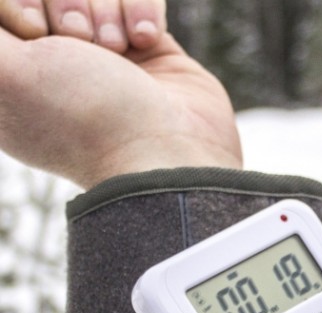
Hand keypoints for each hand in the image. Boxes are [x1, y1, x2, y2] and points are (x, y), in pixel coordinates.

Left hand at [0, 3, 242, 187]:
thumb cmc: (86, 116)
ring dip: (105, 9)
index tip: (32, 29)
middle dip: (64, 2)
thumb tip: (6, 14)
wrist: (167, 151)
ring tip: (117, 49)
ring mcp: (103, 55)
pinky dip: (141, 11)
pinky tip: (144, 41)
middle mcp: (56, 62)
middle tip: (81, 40)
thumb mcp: (8, 74)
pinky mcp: (146, 48)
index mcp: (13, 77)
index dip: (18, 4)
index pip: (8, 8)